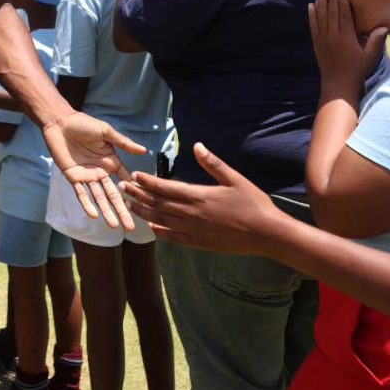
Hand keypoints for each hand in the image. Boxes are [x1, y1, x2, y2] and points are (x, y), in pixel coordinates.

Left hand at [42, 112, 146, 228]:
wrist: (60, 123)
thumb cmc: (84, 124)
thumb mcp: (106, 132)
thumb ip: (123, 143)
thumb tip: (144, 151)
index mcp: (111, 162)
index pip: (126, 180)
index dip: (134, 191)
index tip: (146, 205)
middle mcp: (101, 172)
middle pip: (114, 195)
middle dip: (122, 211)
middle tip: (131, 227)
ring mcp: (87, 176)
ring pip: (99, 198)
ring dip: (107, 211)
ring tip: (115, 226)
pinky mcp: (73, 177)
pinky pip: (81, 193)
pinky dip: (87, 204)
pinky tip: (94, 215)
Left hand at [121, 142, 284, 254]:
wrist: (267, 234)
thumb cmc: (254, 204)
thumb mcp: (235, 179)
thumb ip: (213, 164)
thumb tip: (197, 146)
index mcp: (199, 196)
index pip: (165, 187)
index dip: (147, 182)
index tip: (134, 175)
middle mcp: (191, 214)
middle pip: (158, 203)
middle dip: (139, 195)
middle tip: (122, 188)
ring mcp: (194, 230)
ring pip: (162, 221)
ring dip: (145, 213)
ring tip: (130, 206)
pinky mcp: (199, 243)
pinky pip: (174, 238)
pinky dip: (161, 232)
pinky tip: (152, 228)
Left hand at [309, 0, 387, 91]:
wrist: (338, 83)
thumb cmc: (357, 69)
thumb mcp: (371, 56)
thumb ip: (376, 41)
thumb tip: (384, 27)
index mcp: (347, 38)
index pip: (344, 16)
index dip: (342, 3)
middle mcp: (333, 37)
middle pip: (331, 13)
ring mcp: (323, 39)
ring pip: (321, 17)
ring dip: (320, 3)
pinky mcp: (316, 43)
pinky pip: (313, 26)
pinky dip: (311, 15)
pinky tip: (311, 5)